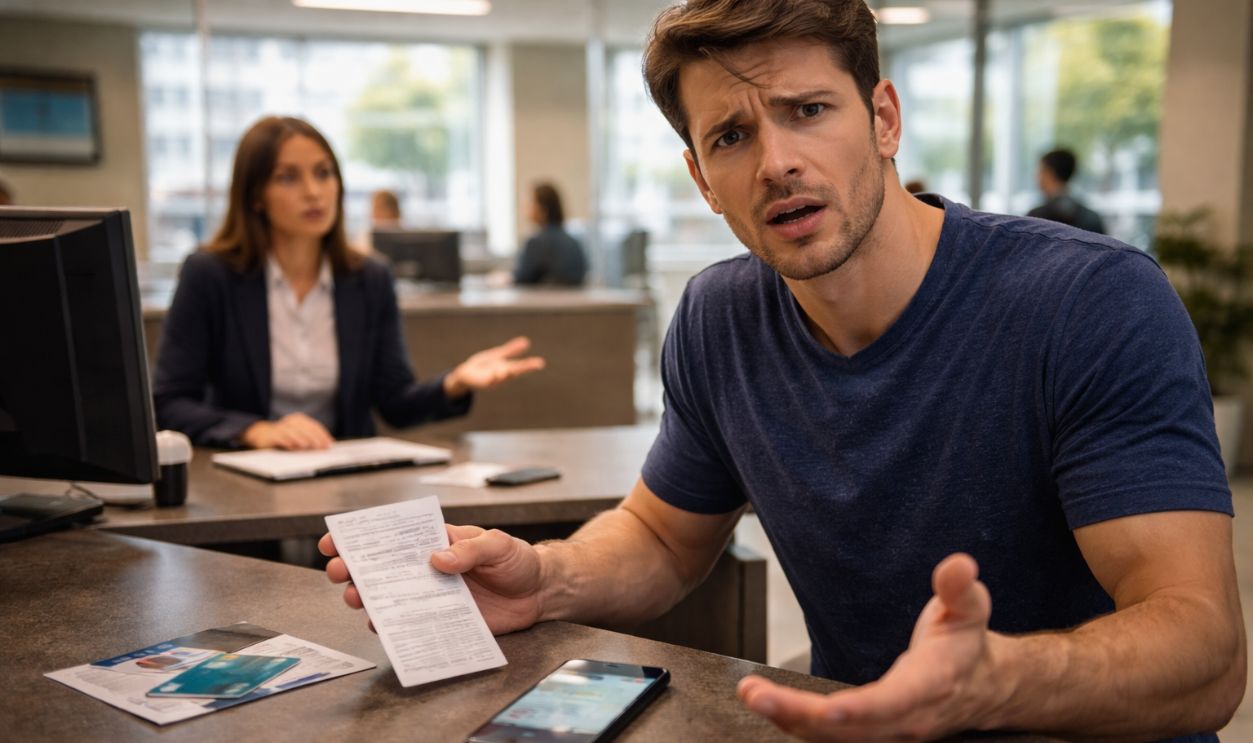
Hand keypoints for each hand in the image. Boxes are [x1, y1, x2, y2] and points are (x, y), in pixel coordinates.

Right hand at [240, 412, 333, 449]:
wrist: (262, 435)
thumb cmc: (285, 437)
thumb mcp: (298, 436)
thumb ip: (310, 438)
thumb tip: (326, 445)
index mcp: (299, 419)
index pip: (313, 425)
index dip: (322, 434)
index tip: (329, 443)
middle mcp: (290, 421)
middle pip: (304, 428)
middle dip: (314, 437)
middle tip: (321, 446)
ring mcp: (280, 427)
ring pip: (292, 431)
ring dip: (300, 438)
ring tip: (307, 445)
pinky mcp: (270, 435)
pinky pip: (278, 437)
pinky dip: (285, 440)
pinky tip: (290, 446)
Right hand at [318, 524, 544, 635]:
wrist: (540, 593)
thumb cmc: (518, 560)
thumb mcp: (497, 545)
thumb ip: (468, 549)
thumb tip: (435, 559)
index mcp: (436, 542)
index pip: (392, 536)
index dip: (360, 538)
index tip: (334, 542)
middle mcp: (427, 569)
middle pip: (381, 568)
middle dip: (353, 569)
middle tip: (338, 573)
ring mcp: (432, 595)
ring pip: (389, 597)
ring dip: (367, 598)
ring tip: (355, 599)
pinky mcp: (442, 620)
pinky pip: (411, 625)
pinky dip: (394, 627)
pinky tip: (381, 627)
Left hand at [443, 336, 544, 398]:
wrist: (465, 375)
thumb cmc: (482, 366)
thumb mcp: (498, 355)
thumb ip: (511, 350)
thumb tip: (526, 341)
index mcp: (507, 368)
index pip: (521, 366)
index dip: (531, 364)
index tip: (541, 363)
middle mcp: (502, 375)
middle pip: (516, 371)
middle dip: (526, 368)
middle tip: (538, 364)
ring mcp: (493, 380)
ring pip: (504, 377)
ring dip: (509, 373)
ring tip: (514, 368)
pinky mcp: (483, 382)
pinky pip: (490, 380)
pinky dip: (494, 377)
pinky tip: (497, 372)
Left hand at [737, 554, 1004, 741]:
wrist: (984, 688)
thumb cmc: (966, 646)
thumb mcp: (970, 609)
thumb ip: (959, 588)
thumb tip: (958, 564)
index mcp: (930, 686)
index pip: (893, 702)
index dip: (861, 709)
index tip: (828, 709)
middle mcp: (907, 719)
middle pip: (850, 728)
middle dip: (799, 713)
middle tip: (754, 692)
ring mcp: (889, 733)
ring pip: (834, 739)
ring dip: (789, 719)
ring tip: (752, 694)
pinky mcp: (872, 735)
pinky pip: (830, 738)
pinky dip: (797, 724)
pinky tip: (769, 706)